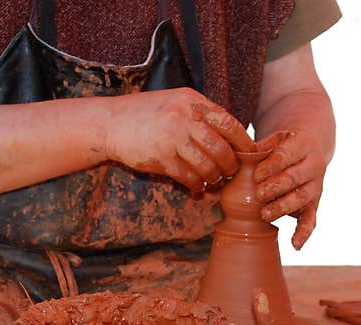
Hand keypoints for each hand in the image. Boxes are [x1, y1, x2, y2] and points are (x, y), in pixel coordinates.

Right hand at [105, 87, 253, 194]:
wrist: (110, 123)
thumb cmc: (147, 115)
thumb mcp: (176, 103)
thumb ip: (201, 115)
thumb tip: (232, 136)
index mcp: (192, 102)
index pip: (229, 123)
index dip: (243, 142)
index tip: (250, 154)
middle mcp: (184, 117)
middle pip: (221, 148)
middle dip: (230, 165)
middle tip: (230, 172)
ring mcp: (172, 138)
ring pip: (207, 166)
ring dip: (214, 177)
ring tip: (213, 180)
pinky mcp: (161, 158)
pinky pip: (189, 177)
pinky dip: (196, 185)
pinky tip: (197, 186)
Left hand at [254, 130, 326, 249]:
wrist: (307, 152)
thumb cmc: (281, 148)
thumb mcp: (272, 141)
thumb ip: (256, 149)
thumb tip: (233, 158)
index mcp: (303, 144)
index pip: (288, 154)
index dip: (272, 165)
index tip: (257, 175)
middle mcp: (314, 165)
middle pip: (295, 177)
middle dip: (276, 187)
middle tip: (259, 194)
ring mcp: (315, 187)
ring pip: (301, 198)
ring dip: (282, 207)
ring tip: (264, 214)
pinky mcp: (313, 205)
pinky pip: (311, 221)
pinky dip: (303, 234)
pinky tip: (295, 245)